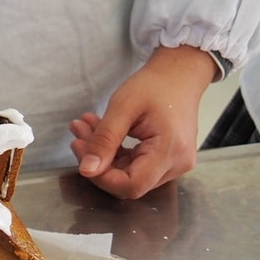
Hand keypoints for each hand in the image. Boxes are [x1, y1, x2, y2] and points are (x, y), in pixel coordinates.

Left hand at [69, 46, 216, 198]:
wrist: (180, 74)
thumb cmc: (156, 85)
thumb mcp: (123, 108)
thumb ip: (103, 140)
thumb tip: (86, 170)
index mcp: (170, 151)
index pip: (131, 185)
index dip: (101, 176)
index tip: (81, 150)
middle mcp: (177, 165)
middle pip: (128, 181)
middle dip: (98, 161)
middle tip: (79, 134)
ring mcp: (174, 165)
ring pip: (128, 174)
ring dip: (103, 155)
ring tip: (86, 127)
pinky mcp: (167, 160)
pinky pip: (135, 166)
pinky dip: (114, 152)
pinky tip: (100, 131)